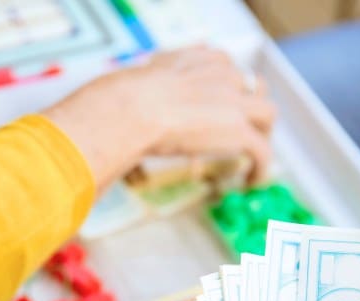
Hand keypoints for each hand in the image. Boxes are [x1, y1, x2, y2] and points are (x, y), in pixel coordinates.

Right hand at [44, 47, 274, 190]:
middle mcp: (221, 74)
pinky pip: (263, 150)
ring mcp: (234, 101)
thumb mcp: (123, 91)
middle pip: (251, 86)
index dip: (225, 91)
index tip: (218, 109)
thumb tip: (93, 117)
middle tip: (243, 131)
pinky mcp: (239, 130)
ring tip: (254, 158)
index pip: (224, 68)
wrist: (128, 109)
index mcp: (195, 59)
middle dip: (251, 108)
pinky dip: (262, 168)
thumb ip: (123, 99)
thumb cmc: (116, 102)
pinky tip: (252, 182)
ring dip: (263, 135)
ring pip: (267, 114)